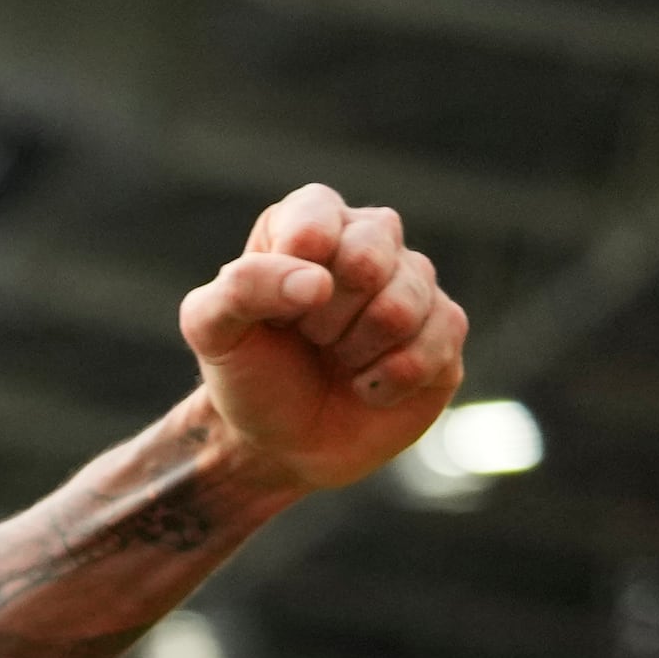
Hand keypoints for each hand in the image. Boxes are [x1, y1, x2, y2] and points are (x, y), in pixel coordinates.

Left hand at [179, 185, 468, 496]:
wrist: (281, 442)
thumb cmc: (248, 373)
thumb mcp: (212, 330)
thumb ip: (240, 288)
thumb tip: (316, 280)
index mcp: (311, 221)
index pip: (317, 215)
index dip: (295, 268)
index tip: (276, 309)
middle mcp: (370, 240)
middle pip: (368, 259)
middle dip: (326, 318)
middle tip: (308, 337)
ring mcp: (415, 283)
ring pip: (402, 306)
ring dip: (354, 351)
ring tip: (336, 360)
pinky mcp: (446, 328)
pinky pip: (435, 343)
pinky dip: (386, 379)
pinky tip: (366, 386)